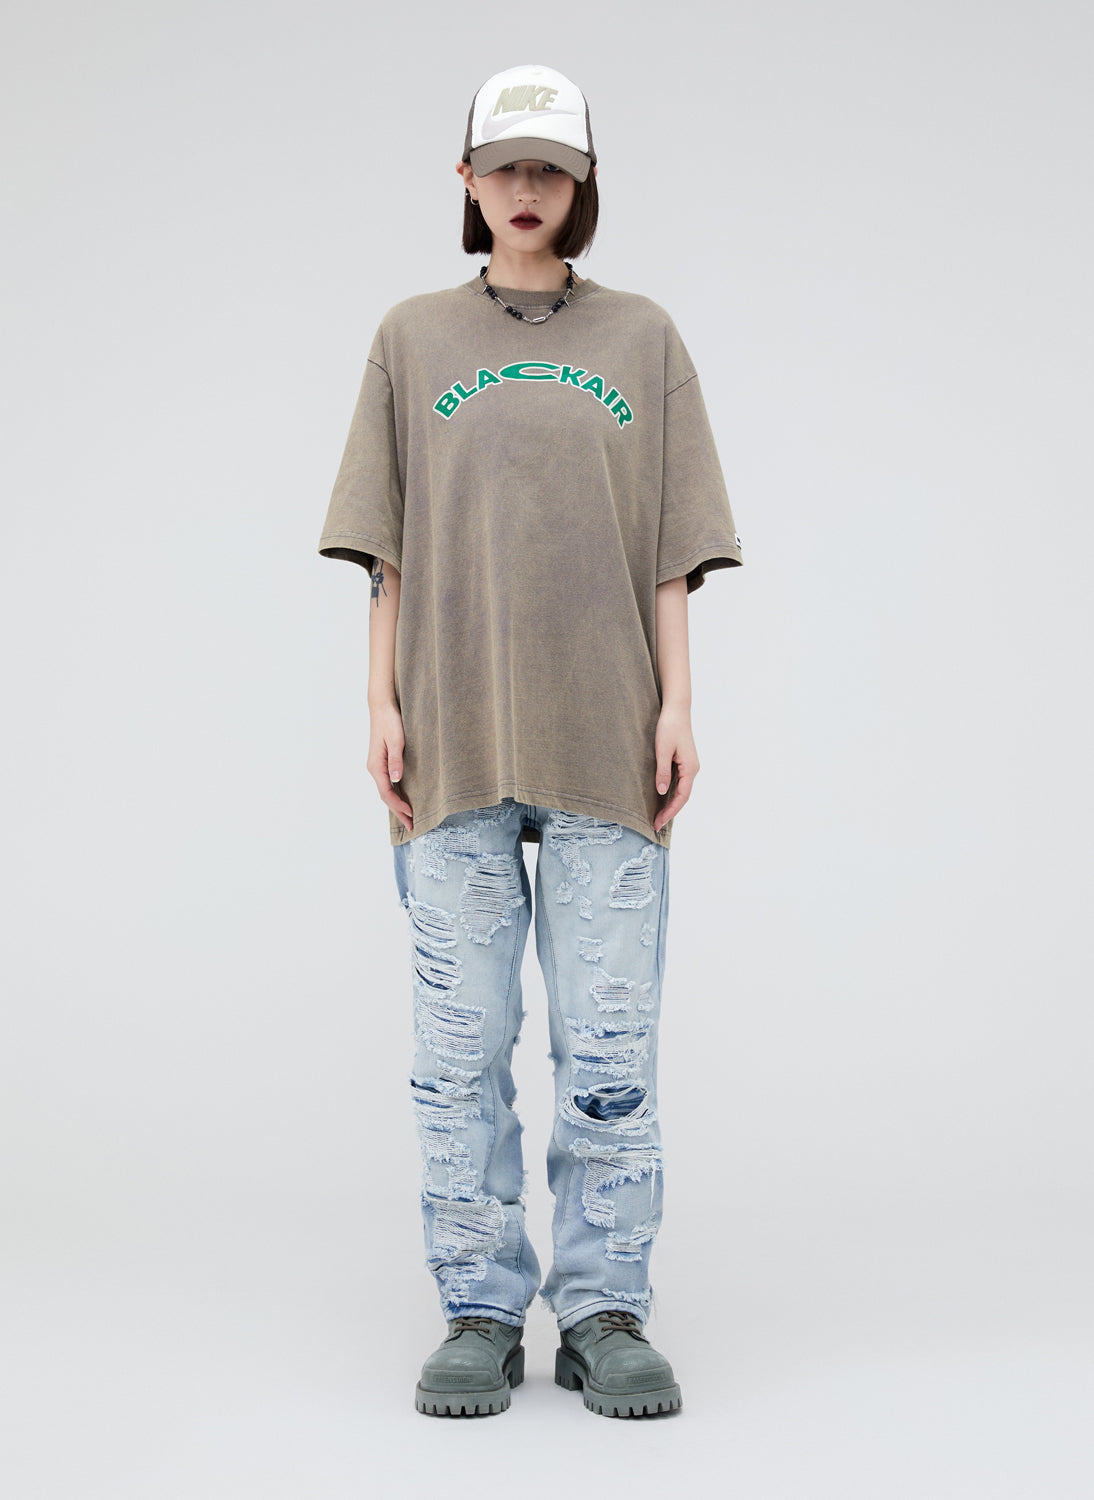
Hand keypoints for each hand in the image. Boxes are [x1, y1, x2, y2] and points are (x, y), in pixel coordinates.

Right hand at [367, 702, 413, 832]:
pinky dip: (395, 795)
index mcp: (376, 766)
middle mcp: (374, 768)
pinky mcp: (382, 762)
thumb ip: (396, 760)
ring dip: (396, 805)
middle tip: (411, 826)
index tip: (411, 814)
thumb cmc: (390, 721)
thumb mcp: (396, 740)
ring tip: (408, 817)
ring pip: (386, 791)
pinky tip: (402, 799)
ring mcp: (377, 766)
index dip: (398, 806)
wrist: (382, 708)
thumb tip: (396, 779)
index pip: (386, 792)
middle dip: (397, 812)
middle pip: (385, 796)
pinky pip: (387, 784)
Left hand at [653, 704, 698, 833]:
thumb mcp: (663, 750)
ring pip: (681, 790)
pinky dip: (670, 793)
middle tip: (655, 824)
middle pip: (682, 796)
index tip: (658, 822)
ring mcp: (689, 765)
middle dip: (669, 812)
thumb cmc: (670, 726)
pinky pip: (678, 782)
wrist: (676, 709)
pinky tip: (661, 798)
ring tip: (658, 816)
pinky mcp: (683, 761)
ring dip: (670, 804)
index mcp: (690, 768)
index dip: (670, 811)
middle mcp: (692, 769)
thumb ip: (662, 771)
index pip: (682, 796)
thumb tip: (661, 791)